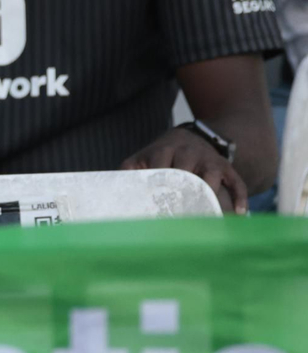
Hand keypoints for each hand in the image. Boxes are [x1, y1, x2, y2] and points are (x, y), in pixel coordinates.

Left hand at [122, 127, 248, 213]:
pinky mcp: (226, 168)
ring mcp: (209, 160)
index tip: (153, 204)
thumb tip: (113, 191)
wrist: (194, 136)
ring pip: (212, 176)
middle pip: (185, 172)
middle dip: (183, 190)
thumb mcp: (145, 156)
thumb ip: (130, 170)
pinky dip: (240, 197)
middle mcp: (187, 153)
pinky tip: (239, 214)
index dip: (157, 184)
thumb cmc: (163, 154)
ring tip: (210, 216)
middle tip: (178, 215)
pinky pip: (237, 182)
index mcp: (163, 151)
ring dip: (211, 194)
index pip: (159, 166)